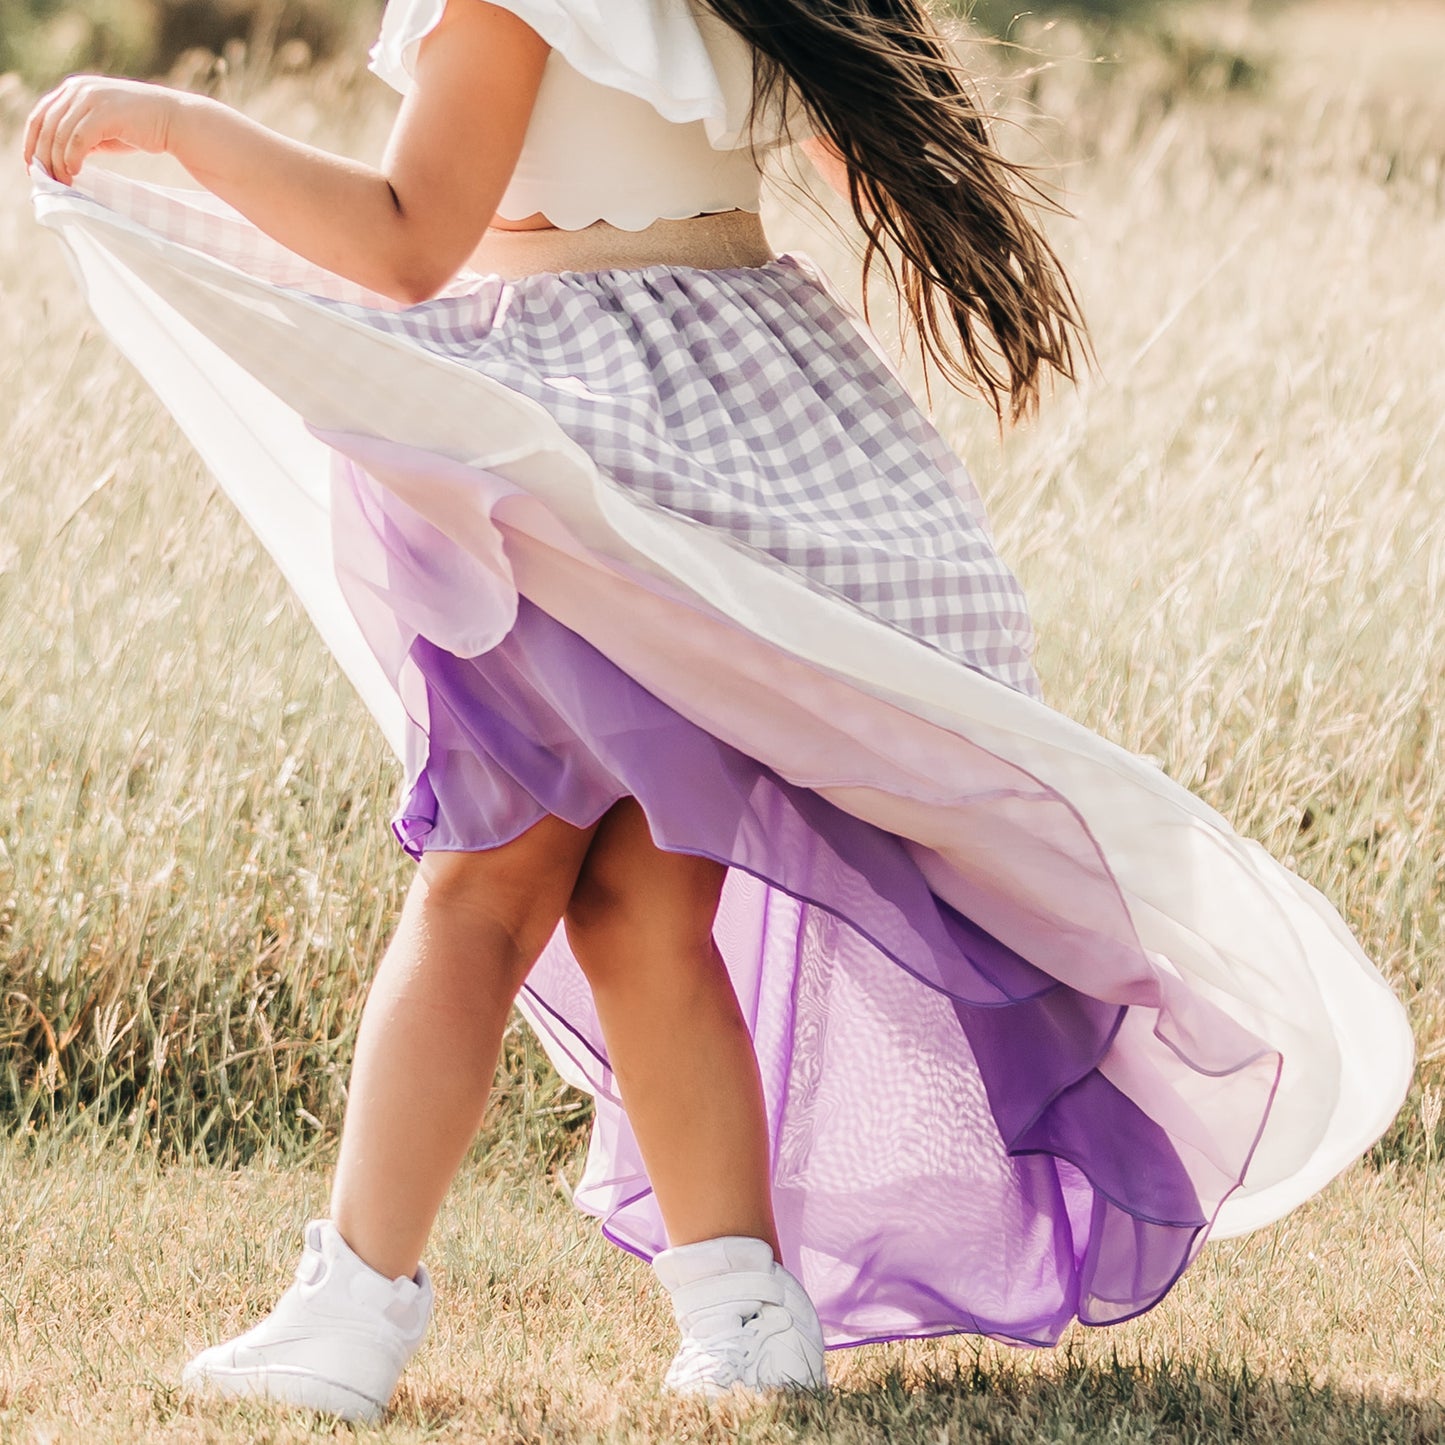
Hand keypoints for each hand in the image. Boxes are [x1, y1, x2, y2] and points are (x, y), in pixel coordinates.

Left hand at [23, 76, 179, 184]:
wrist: (174, 120)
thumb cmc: (140, 128)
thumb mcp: (103, 128)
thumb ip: (81, 135)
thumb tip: (59, 157)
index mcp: (74, 89)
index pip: (40, 115)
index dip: (31, 142)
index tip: (33, 166)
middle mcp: (77, 89)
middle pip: (46, 126)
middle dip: (42, 156)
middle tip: (46, 180)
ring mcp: (90, 98)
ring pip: (60, 134)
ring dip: (57, 161)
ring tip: (63, 182)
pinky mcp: (104, 113)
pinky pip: (78, 139)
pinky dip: (72, 158)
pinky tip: (75, 172)